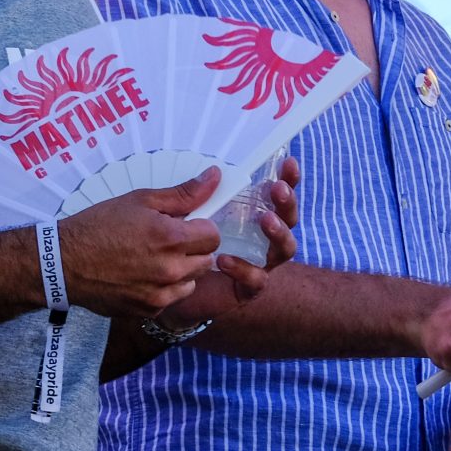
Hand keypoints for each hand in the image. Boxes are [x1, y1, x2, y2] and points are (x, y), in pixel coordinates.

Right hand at [57, 169, 223, 319]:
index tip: (184, 225)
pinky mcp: (149, 310)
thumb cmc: (98, 226)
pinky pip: (172, 298)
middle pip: (206, 260)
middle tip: (165, 241)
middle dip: (192, 248)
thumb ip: (182, 193)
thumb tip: (214, 177)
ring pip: (192, 281)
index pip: (213, 235)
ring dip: (181, 270)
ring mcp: (160, 294)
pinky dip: (164, 288)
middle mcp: (170, 270)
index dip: (200, 227)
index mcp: (170, 238)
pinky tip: (141, 276)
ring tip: (153, 259)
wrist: (64, 262)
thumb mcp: (140, 200)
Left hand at [150, 153, 302, 327]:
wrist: (162, 286)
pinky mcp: (246, 288)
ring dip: (279, 233)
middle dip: (287, 203)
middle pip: (287, 219)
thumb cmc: (174, 245)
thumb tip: (214, 172)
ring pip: (284, 249)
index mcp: (249, 215)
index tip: (288, 162)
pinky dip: (245, 269)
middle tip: (278, 189)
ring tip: (266, 220)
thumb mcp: (178, 215)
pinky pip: (257, 280)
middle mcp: (259, 238)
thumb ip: (194, 196)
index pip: (274, 195)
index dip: (287, 179)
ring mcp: (257, 263)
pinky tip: (224, 259)